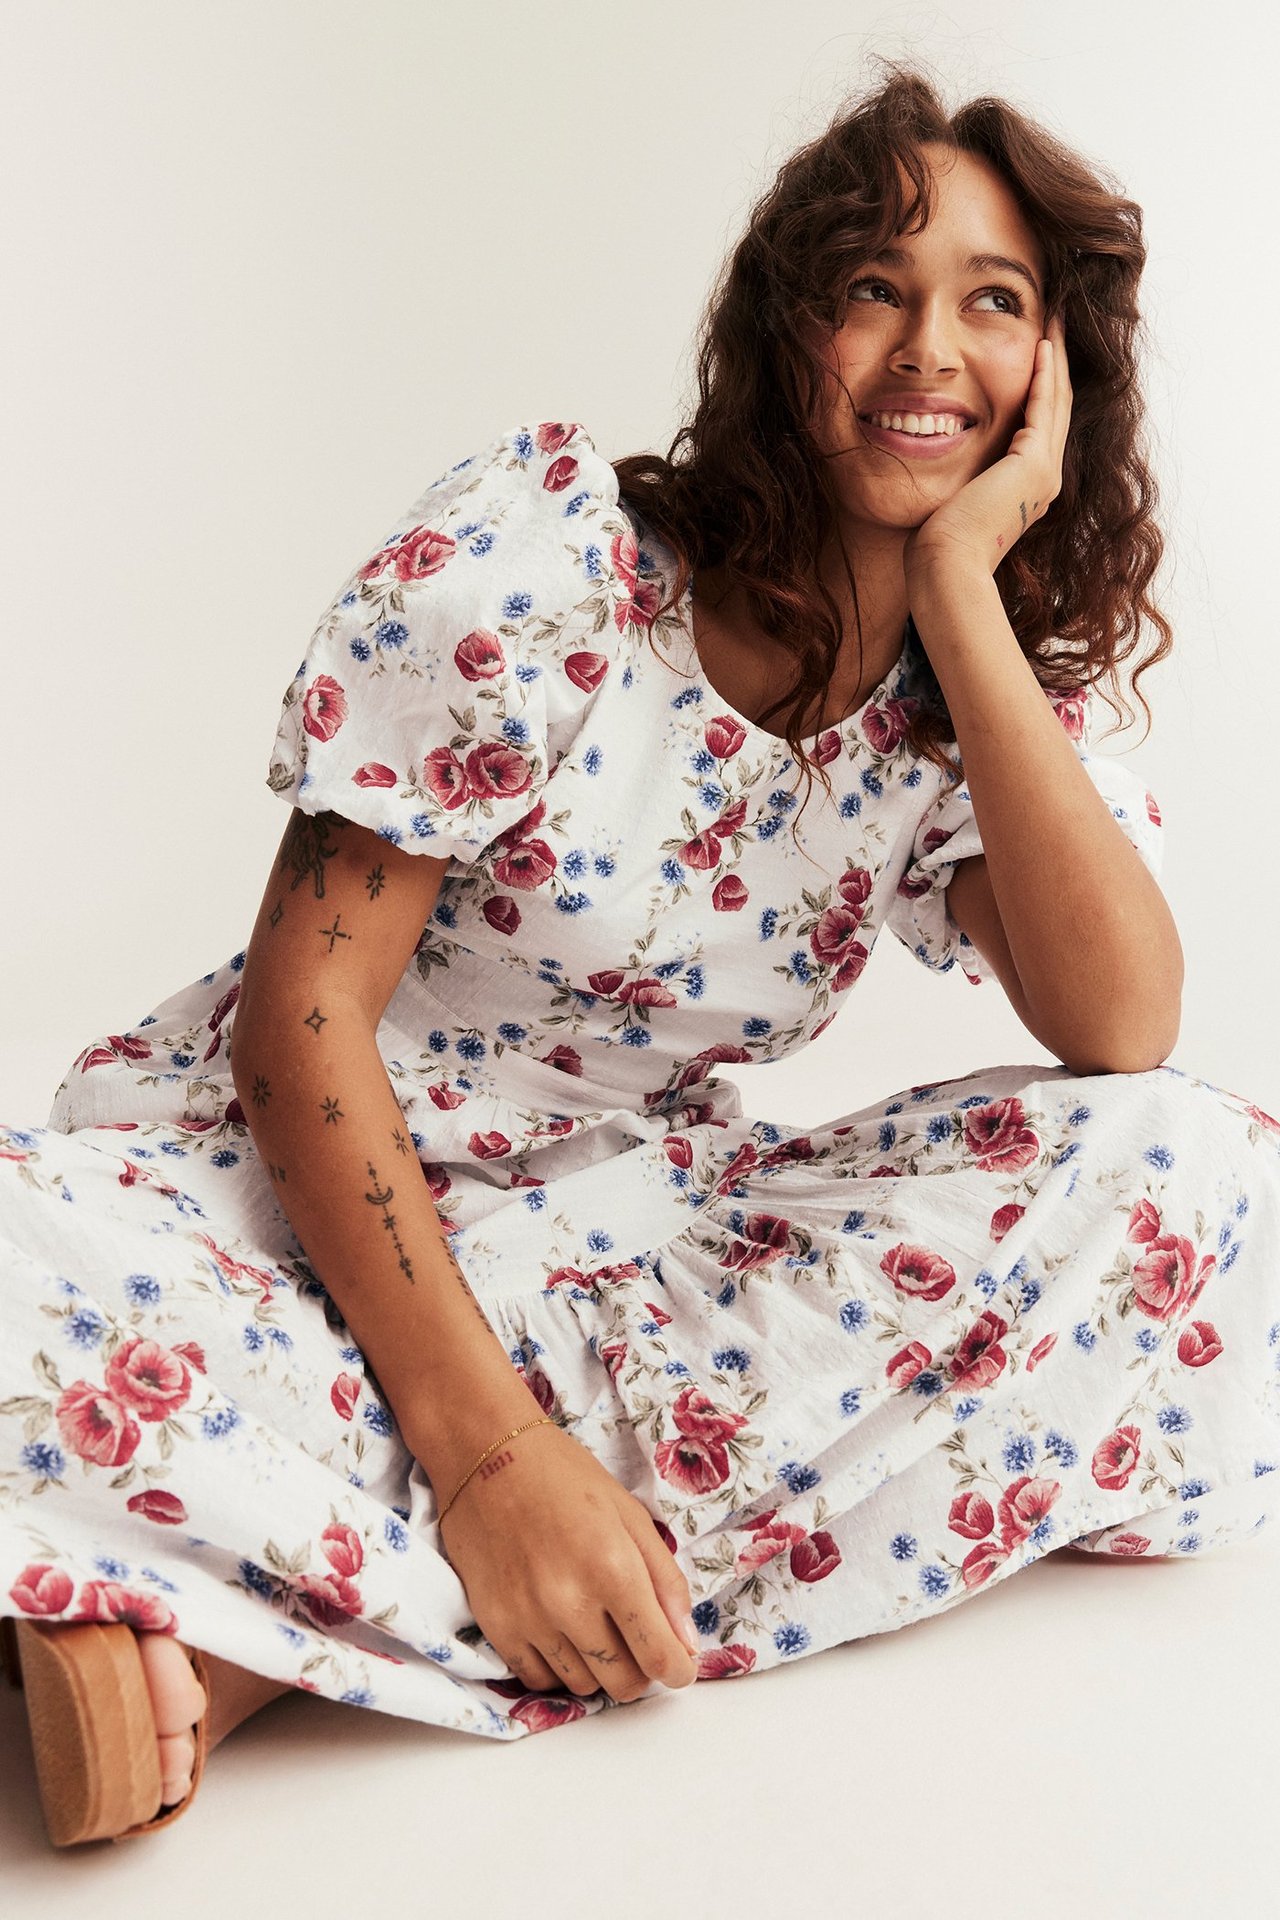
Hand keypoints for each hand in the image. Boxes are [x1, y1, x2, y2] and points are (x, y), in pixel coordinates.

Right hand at [437, 1419, 698, 1702]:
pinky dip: (559, 1667)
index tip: (679, 1664)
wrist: (487, 1456)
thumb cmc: (565, 1477)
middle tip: (637, 1639)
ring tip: (596, 1626)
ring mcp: (529, 1619)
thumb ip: (666, 1581)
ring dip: (600, 1668)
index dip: (678, 1670)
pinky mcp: (496, 1627)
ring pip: (583, 1686)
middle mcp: (571, 1603)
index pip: (660, 1657)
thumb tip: (687, 1643)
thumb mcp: (631, 1515)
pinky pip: (539, 1680)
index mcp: (614, 1568)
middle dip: (642, 1669)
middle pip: (624, 1682)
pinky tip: (562, 1633)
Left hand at [901, 309, 1072, 581]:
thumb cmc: (937, 544)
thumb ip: (958, 475)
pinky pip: (1044, 407)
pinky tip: (1043, 345)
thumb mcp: (952, 499)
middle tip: (1056, 318)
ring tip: (1056, 319)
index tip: (1037, 345)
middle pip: (1057, 405)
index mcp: (1028, 486)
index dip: (1041, 381)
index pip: (1040, 421)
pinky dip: (1045, 375)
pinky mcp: (1035, 467)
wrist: (946, 567)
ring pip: (1058, 400)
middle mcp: (1045, 479)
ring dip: (1057, 357)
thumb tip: (931, 453)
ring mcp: (1045, 473)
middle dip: (1056, 361)